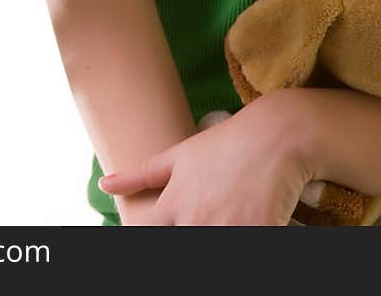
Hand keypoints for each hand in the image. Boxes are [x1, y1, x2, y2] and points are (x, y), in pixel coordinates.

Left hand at [99, 93, 313, 225]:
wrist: (276, 135)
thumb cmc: (226, 144)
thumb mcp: (180, 157)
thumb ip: (140, 175)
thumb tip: (104, 185)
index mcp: (173, 206)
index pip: (150, 234)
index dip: (161, 231)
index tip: (178, 222)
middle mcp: (194, 221)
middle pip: (184, 243)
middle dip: (197, 231)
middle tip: (212, 213)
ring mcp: (224, 230)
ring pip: (212, 244)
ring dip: (219, 233)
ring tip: (229, 216)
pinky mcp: (255, 234)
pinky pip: (247, 246)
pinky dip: (247, 236)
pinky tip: (248, 222)